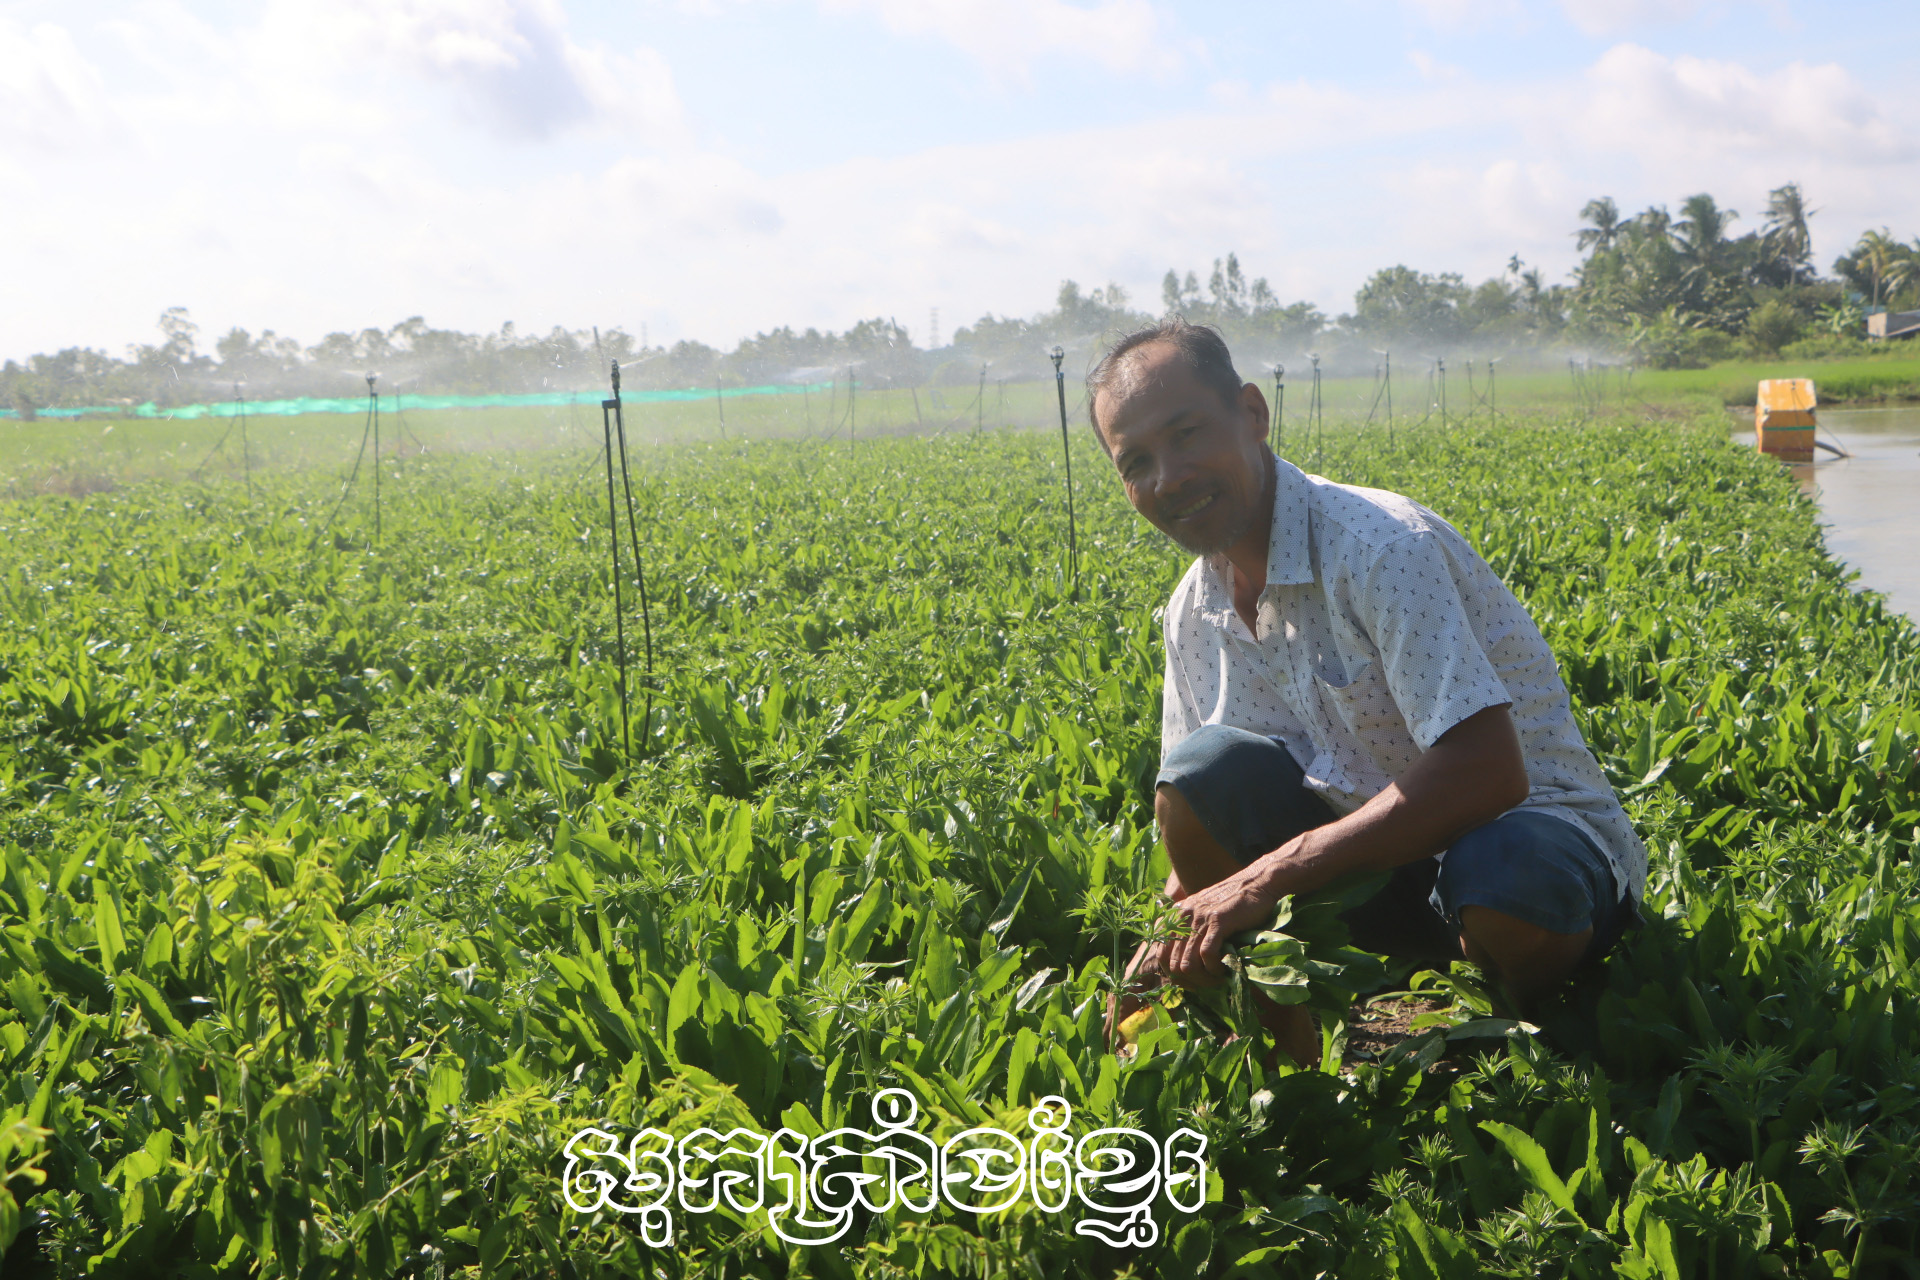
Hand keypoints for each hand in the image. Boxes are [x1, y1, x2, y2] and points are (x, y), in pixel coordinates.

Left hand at [1142, 862, 1281, 988]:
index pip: (1160, 954)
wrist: (1256, 883)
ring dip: (1203, 979)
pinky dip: (1214, 969)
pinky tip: (1223, 970)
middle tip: (1207, 985)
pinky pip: (1207, 954)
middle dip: (1190, 981)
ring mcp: (1199, 918)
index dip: (1173, 975)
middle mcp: (1182, 916)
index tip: (1191, 983)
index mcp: (1175, 916)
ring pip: (1188, 964)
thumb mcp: (1203, 914)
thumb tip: (1185, 967)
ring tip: (1217, 980)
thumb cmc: (1233, 904)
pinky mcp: (1218, 921)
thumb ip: (1191, 933)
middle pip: (1173, 964)